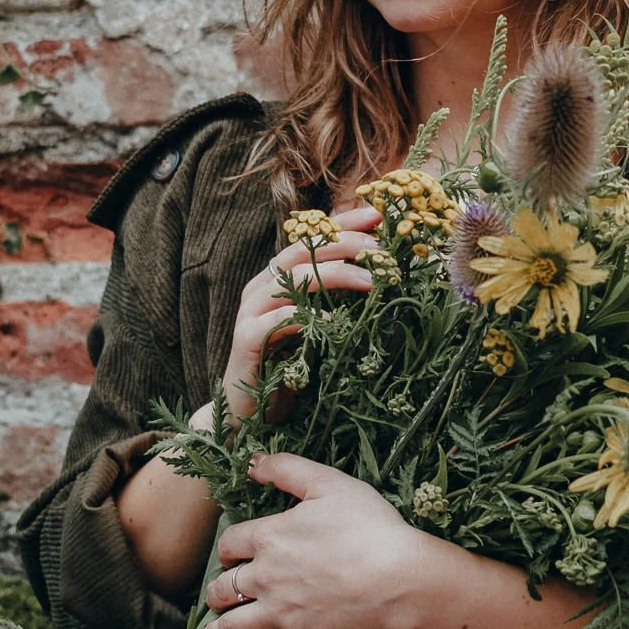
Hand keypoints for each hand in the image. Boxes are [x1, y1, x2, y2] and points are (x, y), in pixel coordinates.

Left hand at [200, 452, 431, 628]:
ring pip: (234, 628)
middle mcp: (265, 578)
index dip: (228, 547)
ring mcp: (282, 613)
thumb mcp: (328, 483)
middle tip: (219, 594)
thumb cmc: (368, 526)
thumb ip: (286, 468)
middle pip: (223, 588)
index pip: (231, 543)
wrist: (397, 579)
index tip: (232, 552)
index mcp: (269, 538)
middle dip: (217, 591)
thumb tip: (251, 463)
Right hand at [212, 205, 380, 424]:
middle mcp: (261, 288)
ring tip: (371, 282)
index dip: (344, 224)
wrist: (250, 414)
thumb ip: (334, 300)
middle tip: (381, 250)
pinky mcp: (247, 339)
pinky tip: (333, 320)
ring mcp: (250, 312)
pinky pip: (278, 320)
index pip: (311, 239)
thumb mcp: (317, 328)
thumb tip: (378, 275)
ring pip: (293, 279)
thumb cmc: (289, 370)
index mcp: (277, 279)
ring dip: (336, 276)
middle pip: (303, 251)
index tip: (378, 215)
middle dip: (345, 244)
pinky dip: (307, 316)